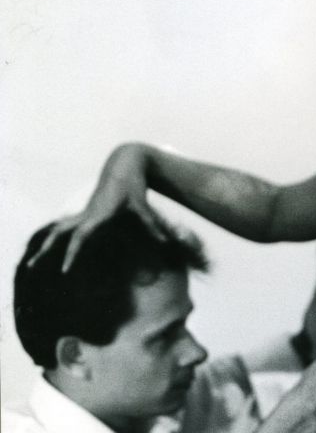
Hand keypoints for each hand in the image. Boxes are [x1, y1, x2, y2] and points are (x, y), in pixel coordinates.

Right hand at [27, 144, 164, 270]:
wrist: (124, 163)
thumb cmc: (134, 184)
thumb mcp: (142, 205)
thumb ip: (151, 225)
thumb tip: (166, 241)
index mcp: (98, 213)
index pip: (80, 236)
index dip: (71, 253)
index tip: (64, 269)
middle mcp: (87, 213)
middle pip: (60, 232)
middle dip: (47, 249)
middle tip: (31, 266)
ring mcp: (85, 211)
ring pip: (61, 227)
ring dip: (49, 241)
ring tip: (36, 259)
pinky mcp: (87, 210)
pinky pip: (69, 225)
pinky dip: (60, 236)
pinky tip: (56, 247)